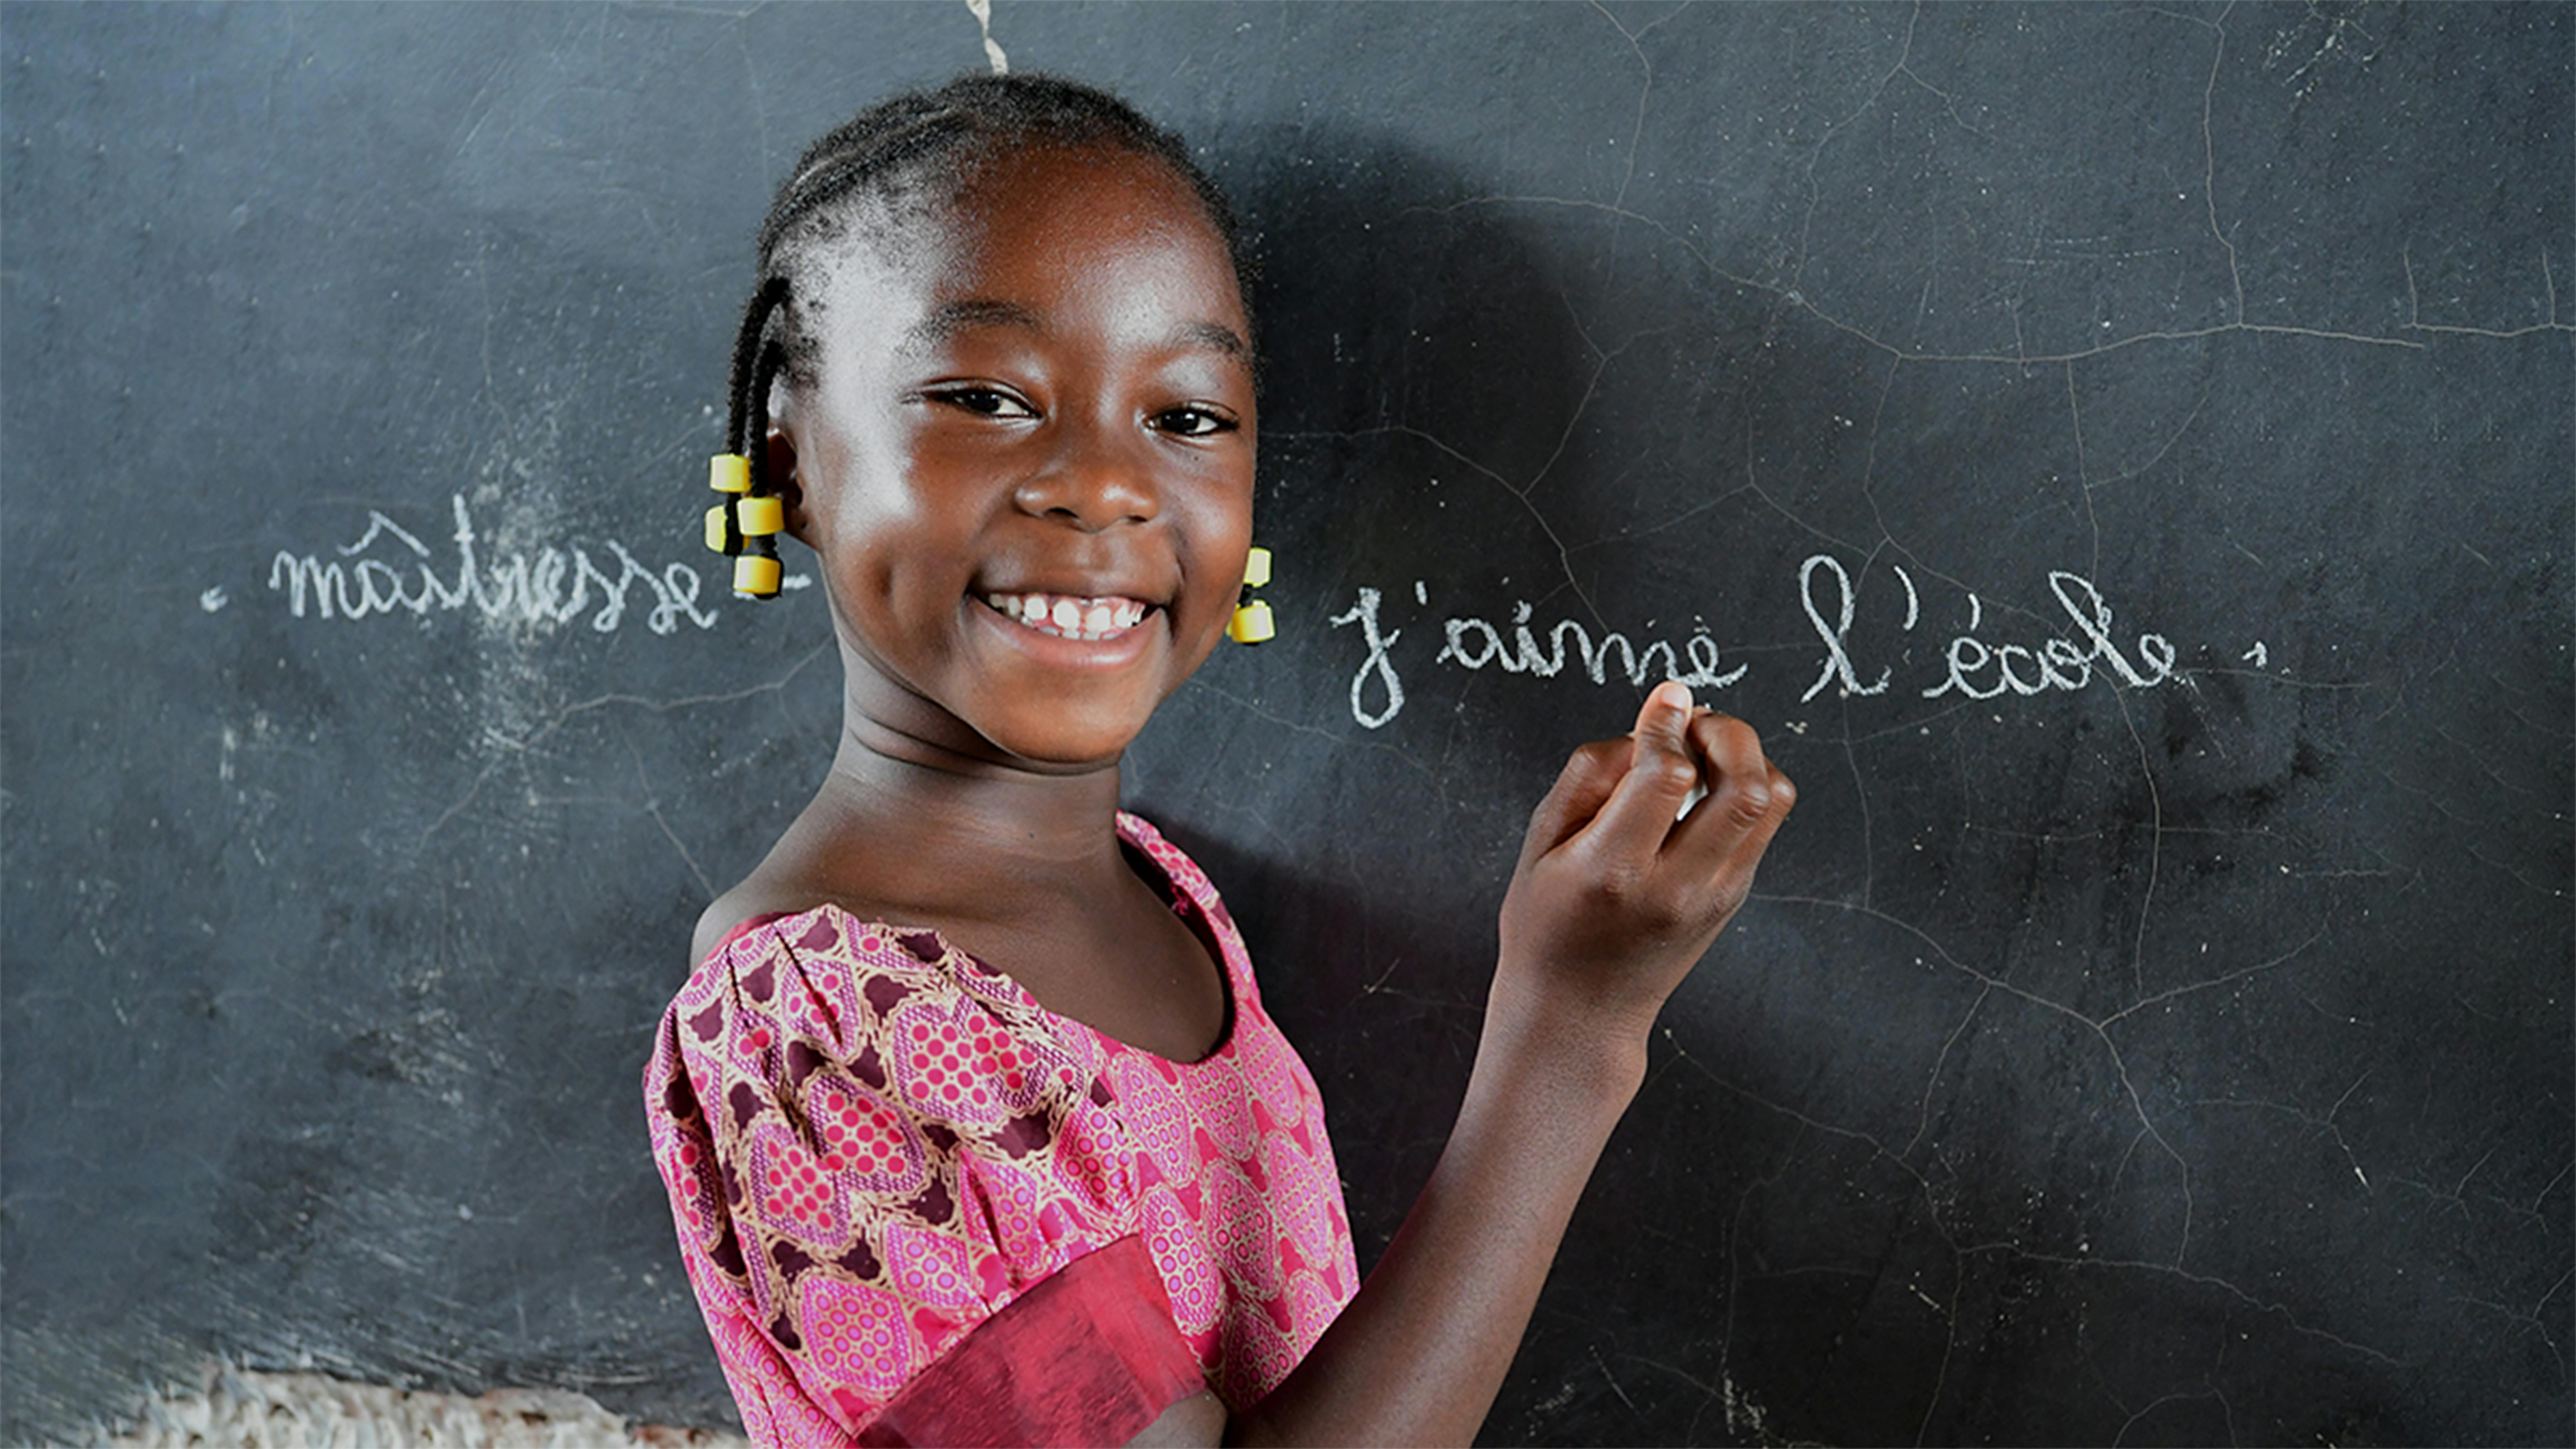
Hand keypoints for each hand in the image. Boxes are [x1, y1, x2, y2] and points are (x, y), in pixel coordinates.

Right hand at [1493, 679, 1793, 1049]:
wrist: (1580, 1015)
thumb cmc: (1545, 926)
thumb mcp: (1538, 845)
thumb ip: (1589, 776)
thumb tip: (1650, 720)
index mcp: (1613, 871)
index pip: (1667, 777)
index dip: (1667, 723)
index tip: (1663, 699)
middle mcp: (1677, 887)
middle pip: (1747, 788)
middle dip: (1727, 732)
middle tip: (1692, 722)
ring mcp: (1717, 896)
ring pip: (1771, 802)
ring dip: (1746, 757)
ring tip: (1701, 752)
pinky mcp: (1734, 897)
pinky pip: (1763, 822)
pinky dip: (1742, 786)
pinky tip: (1700, 789)